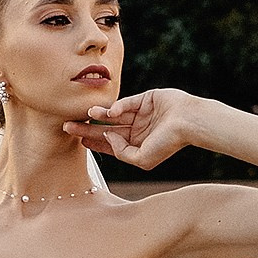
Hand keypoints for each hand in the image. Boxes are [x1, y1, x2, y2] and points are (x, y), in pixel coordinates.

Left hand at [66, 87, 200, 172]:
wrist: (189, 122)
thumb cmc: (168, 143)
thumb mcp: (142, 159)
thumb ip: (121, 152)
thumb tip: (107, 137)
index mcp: (137, 144)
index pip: (110, 144)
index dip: (94, 142)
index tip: (77, 141)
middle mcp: (137, 129)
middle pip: (107, 129)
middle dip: (88, 128)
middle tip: (68, 126)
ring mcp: (141, 113)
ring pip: (113, 115)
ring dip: (98, 115)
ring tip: (84, 115)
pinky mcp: (145, 98)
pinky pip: (126, 102)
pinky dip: (116, 106)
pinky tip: (108, 112)